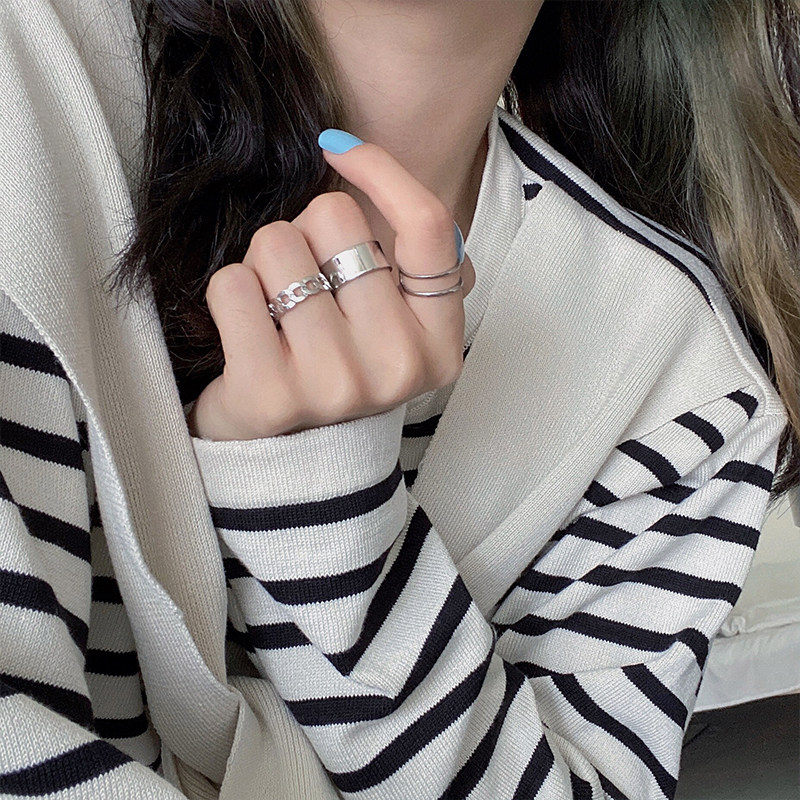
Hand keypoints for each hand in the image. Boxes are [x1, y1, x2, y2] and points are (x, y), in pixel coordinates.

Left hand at [188, 135, 471, 440]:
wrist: (287, 453)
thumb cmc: (336, 365)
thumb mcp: (387, 318)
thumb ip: (394, 254)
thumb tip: (342, 152)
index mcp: (437, 343)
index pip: (428, 226)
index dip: (381, 170)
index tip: (338, 151)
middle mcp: (398, 367)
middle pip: (337, 220)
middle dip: (307, 234)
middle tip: (306, 285)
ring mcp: (336, 386)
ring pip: (277, 244)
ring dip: (264, 265)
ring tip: (275, 310)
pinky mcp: (271, 396)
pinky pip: (232, 284)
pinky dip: (230, 292)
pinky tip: (246, 329)